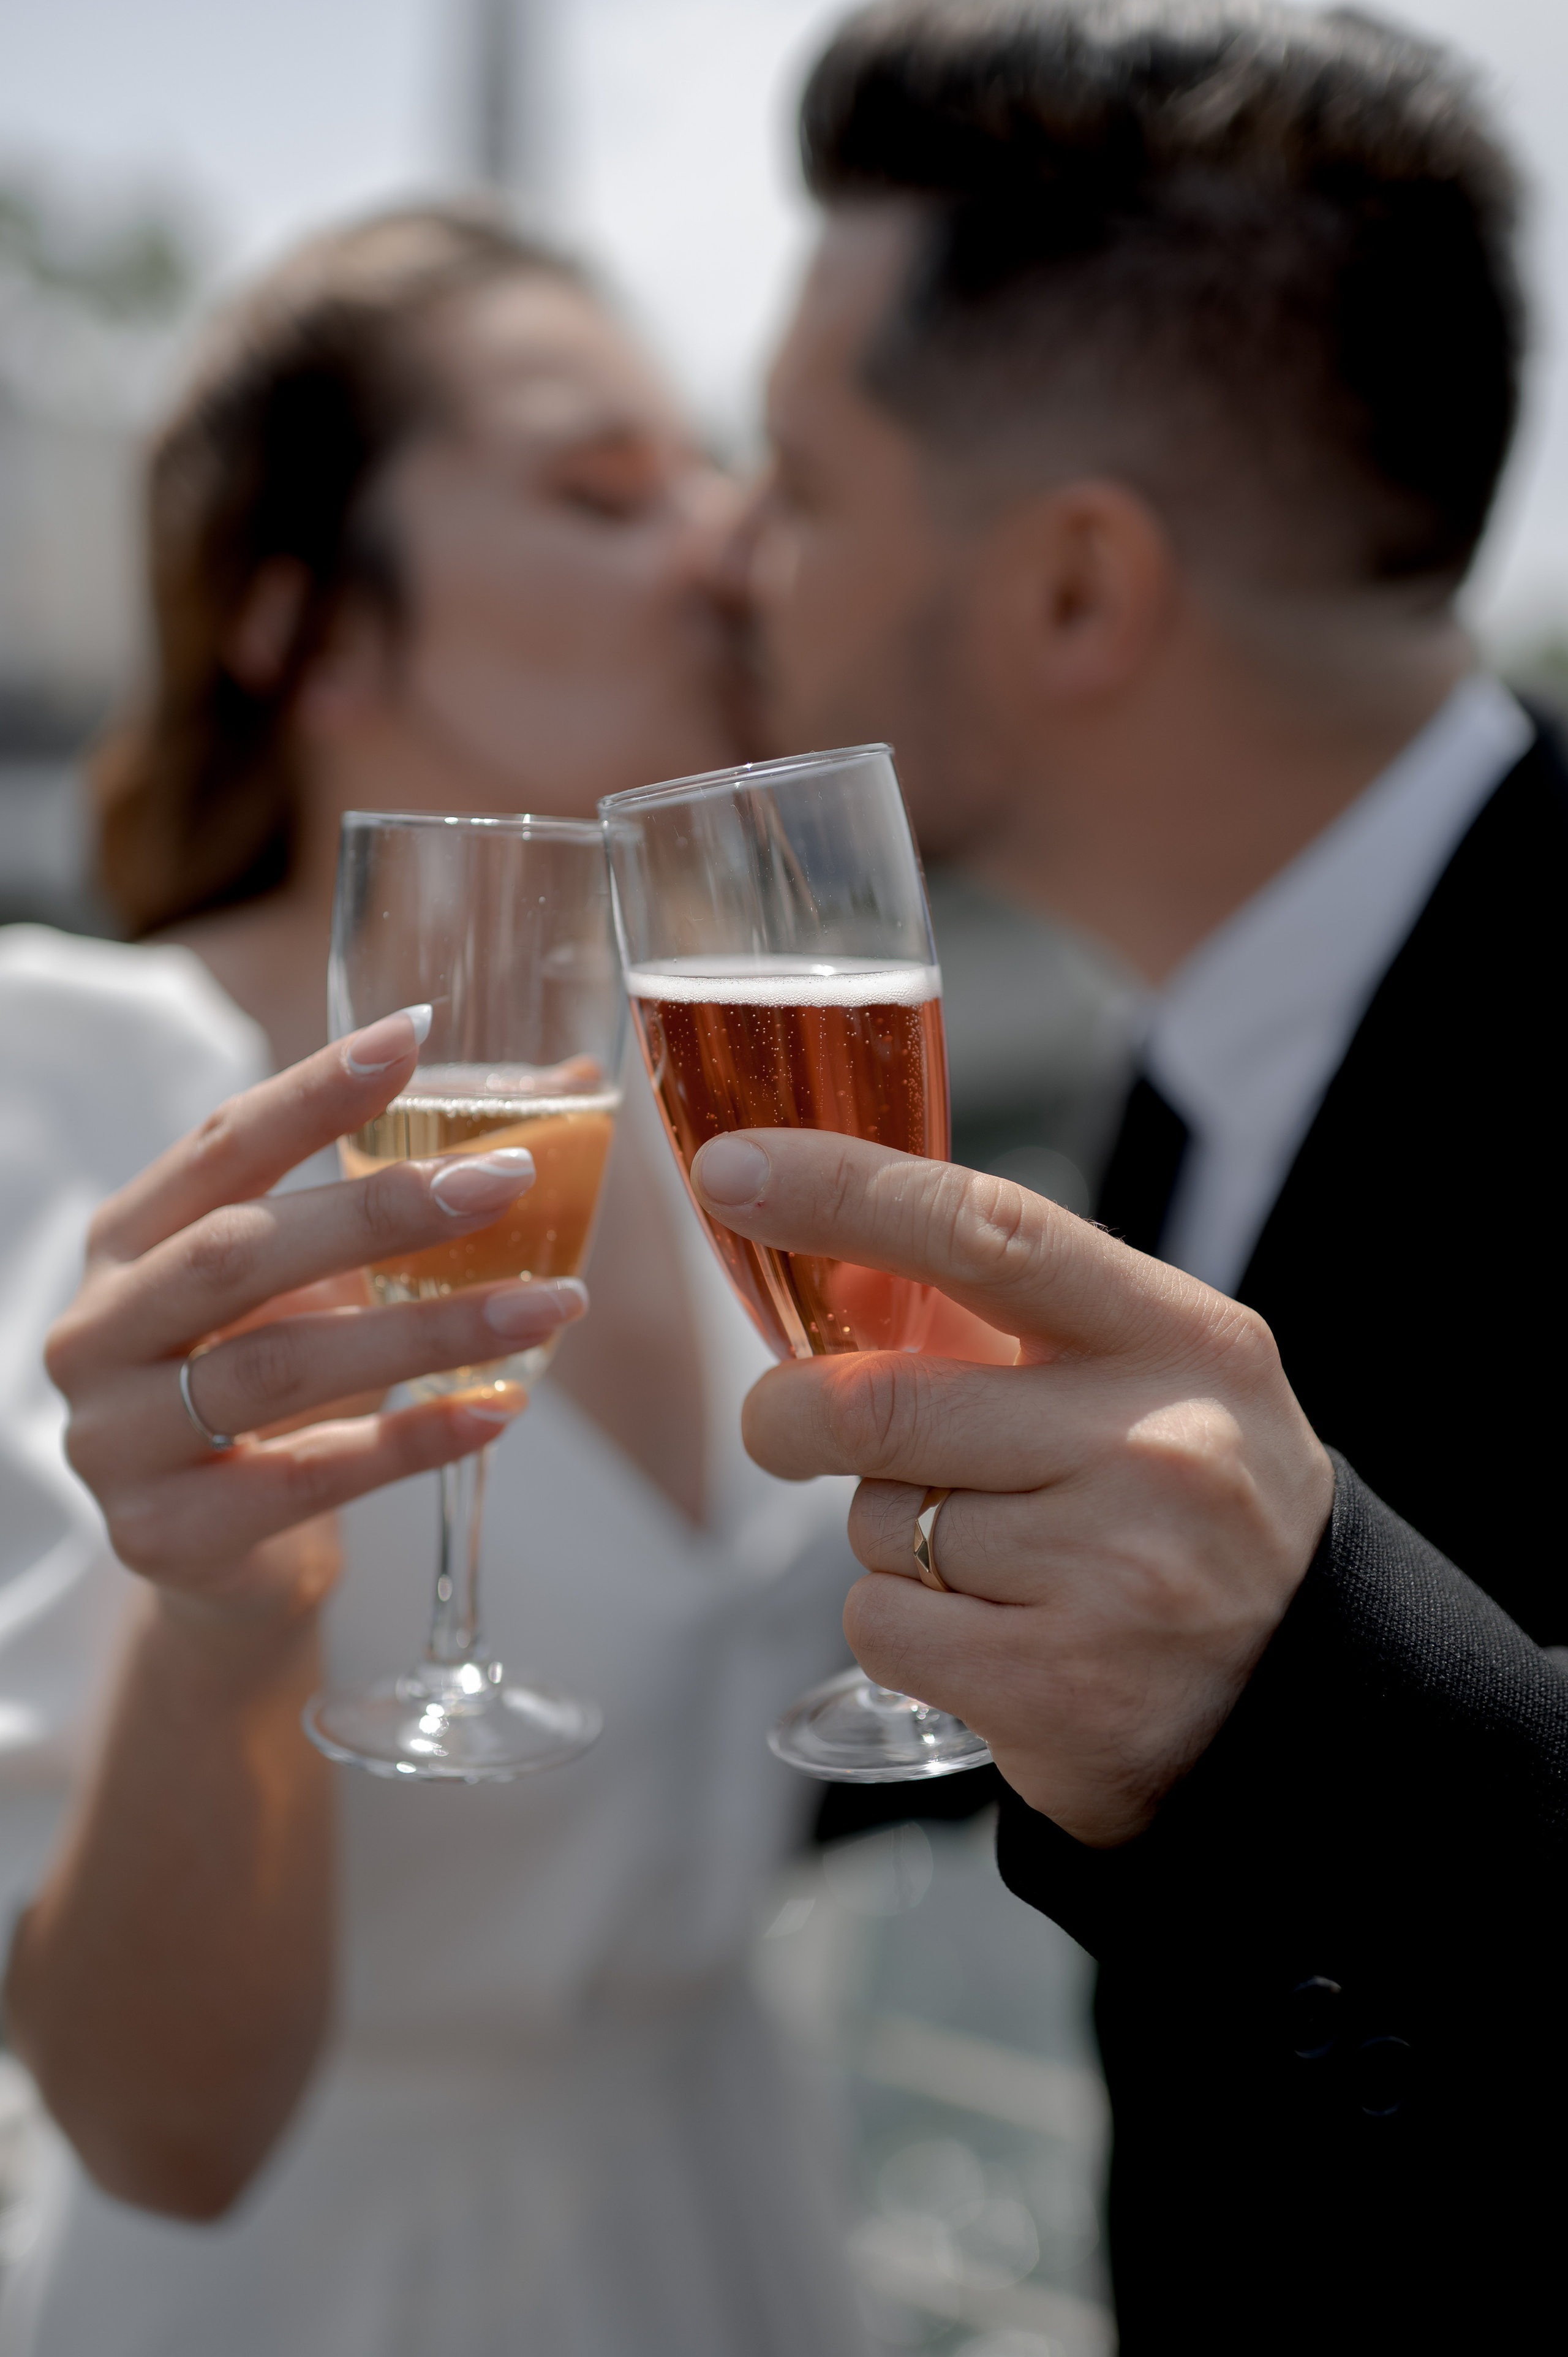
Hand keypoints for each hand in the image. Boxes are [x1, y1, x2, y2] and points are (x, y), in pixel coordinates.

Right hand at [47, 1010, 587, 1630]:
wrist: (222, 1559)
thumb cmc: (279, 1390)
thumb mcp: (320, 1285)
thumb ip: (403, 1195)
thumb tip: (567, 1088)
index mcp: (128, 1242)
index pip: (220, 1147)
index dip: (312, 1093)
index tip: (412, 1037)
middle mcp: (98, 1330)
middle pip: (238, 1251)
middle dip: (380, 1210)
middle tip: (508, 1180)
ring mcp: (116, 1439)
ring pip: (280, 1367)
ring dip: (429, 1332)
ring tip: (548, 1304)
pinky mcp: (164, 1534)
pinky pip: (305, 1477)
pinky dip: (411, 1441)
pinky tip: (500, 1409)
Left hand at [691, 1130, 1332, 1846]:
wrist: (1310, 1686)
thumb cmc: (1193, 1504)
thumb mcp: (1143, 1376)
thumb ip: (1003, 1319)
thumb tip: (831, 1261)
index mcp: (1178, 1337)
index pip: (986, 1230)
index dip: (842, 1190)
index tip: (734, 1170)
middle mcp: (1152, 1445)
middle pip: (880, 1402)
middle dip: (791, 1415)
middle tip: (783, 1425)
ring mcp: (1110, 1572)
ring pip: (876, 1525)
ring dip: (885, 1536)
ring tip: (983, 1560)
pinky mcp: (1058, 1688)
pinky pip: (881, 1626)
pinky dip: (898, 1628)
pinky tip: (986, 1634)